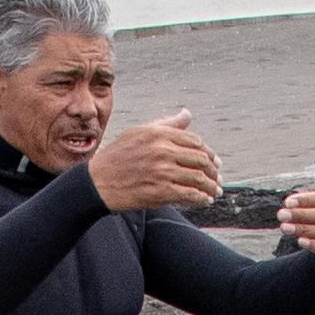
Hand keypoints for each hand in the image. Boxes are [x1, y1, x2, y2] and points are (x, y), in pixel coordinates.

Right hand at [89, 112, 220, 211]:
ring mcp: (162, 171)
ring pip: (198, 178)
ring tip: (215, 191)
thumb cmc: (118, 156)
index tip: (214, 161)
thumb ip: (166, 124)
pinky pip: (189, 195)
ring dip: (211, 186)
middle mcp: (162, 150)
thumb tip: (187, 114)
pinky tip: (205, 200)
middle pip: (200, 159)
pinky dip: (201, 198)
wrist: (97, 182)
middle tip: (218, 177)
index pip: (195, 141)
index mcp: (158, 134)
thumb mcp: (139, 132)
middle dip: (213, 170)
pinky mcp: (161, 191)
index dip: (208, 152)